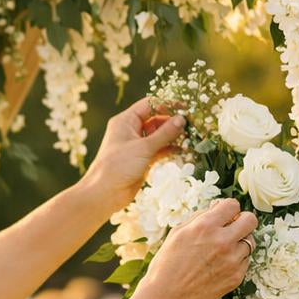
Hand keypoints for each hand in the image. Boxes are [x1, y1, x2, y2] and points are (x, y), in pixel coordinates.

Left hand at [81, 97, 185, 211]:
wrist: (105, 193)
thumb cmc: (119, 166)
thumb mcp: (144, 147)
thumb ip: (164, 133)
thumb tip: (182, 119)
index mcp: (125, 121)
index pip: (149, 105)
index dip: (167, 104)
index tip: (186, 107)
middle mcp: (131, 130)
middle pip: (156, 119)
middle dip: (173, 121)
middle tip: (192, 123)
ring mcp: (137, 145)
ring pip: (159, 135)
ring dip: (174, 136)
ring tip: (191, 136)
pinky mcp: (142, 159)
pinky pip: (159, 149)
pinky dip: (170, 149)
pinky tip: (183, 149)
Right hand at [140, 198, 257, 298]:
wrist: (167, 297)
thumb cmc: (167, 264)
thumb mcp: (177, 233)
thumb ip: (200, 217)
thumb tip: (217, 207)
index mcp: (205, 226)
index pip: (233, 205)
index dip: (228, 209)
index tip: (223, 215)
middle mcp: (223, 241)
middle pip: (251, 220)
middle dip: (242, 221)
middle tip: (231, 229)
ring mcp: (232, 260)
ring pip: (250, 242)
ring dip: (238, 243)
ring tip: (222, 251)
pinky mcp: (236, 276)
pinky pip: (245, 261)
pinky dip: (235, 260)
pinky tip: (219, 265)